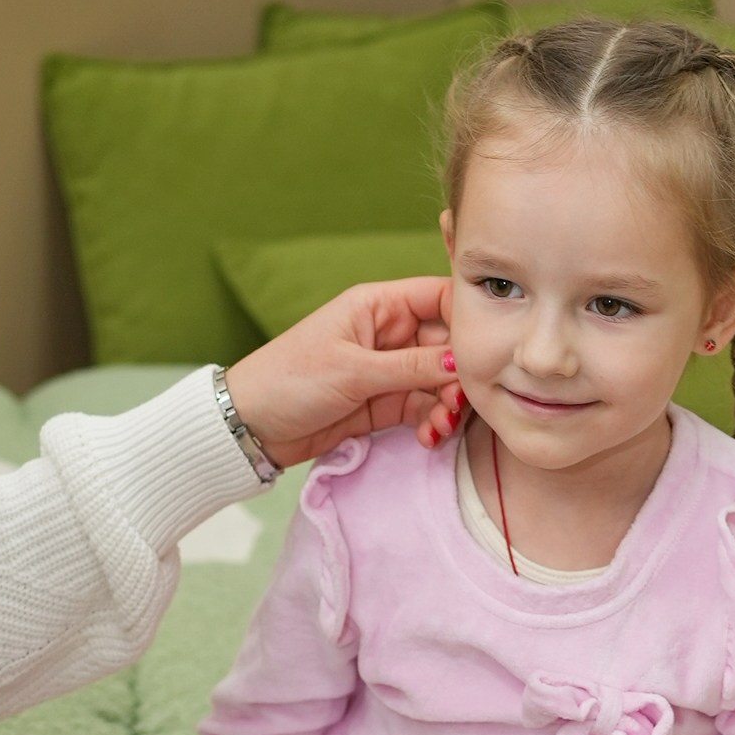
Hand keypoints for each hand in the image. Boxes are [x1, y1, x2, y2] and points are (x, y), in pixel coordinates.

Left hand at [226, 278, 452, 469]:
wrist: (251, 426)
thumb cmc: (290, 380)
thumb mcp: (353, 370)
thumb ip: (411, 366)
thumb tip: (461, 360)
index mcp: (379, 306)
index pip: (440, 297)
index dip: (467, 318)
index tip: (483, 349)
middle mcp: (390, 333)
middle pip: (448, 343)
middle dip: (460, 373)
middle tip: (459, 400)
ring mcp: (389, 369)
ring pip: (440, 380)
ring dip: (448, 404)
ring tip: (441, 424)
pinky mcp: (386, 403)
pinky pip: (424, 407)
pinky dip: (432, 422)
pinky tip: (428, 436)